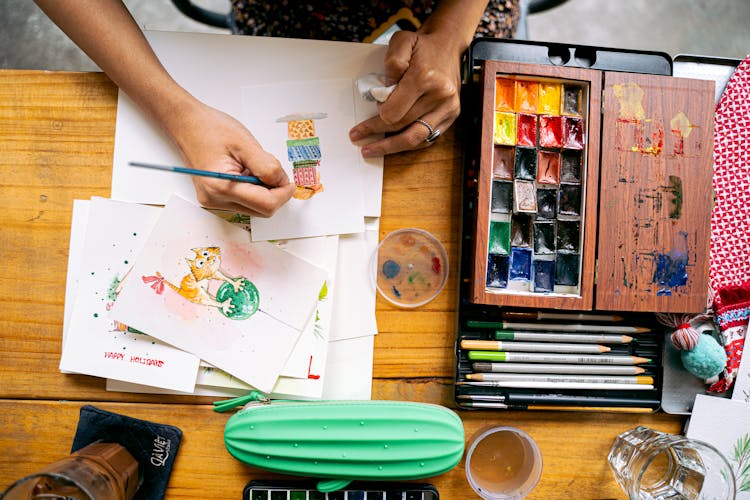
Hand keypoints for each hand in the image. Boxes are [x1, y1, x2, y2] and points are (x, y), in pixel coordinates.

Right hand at [169, 100, 294, 215]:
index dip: (283, 193)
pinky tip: (245, 171)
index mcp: (221, 187)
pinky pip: (245, 200)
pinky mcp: (215, 198)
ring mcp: (214, 201)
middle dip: (274, 192)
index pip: (266, 205)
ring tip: (252, 166)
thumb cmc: (210, 129)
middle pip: (262, 210)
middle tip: (271, 169)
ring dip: (263, 190)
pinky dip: (253, 189)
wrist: (186, 124)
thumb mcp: (245, 144)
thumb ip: (268, 167)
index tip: (290, 182)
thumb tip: (283, 183)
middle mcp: (215, 200)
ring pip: (255, 207)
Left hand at [349, 30, 462, 156]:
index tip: (374, 107)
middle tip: (357, 135)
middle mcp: (440, 96)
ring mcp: (448, 108)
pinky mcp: (451, 116)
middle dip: (377, 131)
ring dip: (390, 147)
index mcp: (425, 78)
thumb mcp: (402, 41)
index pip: (394, 110)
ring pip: (415, 138)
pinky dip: (408, 144)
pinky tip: (393, 145)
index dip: (379, 112)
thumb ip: (391, 63)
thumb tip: (384, 90)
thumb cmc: (422, 46)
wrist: (448, 46)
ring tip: (371, 150)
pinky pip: (427, 138)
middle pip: (401, 125)